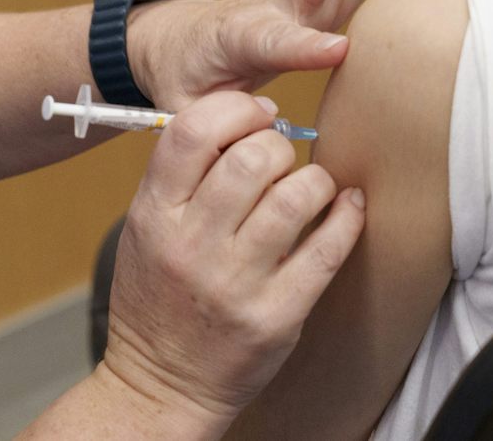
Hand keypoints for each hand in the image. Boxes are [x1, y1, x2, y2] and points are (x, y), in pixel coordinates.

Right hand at [96, 92, 368, 429]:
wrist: (161, 383)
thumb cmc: (157, 298)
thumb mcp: (145, 229)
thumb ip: (182, 177)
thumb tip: (248, 122)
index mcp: (154, 214)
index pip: (192, 132)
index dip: (234, 110)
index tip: (257, 116)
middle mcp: (190, 245)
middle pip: (251, 158)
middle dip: (279, 146)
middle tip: (283, 160)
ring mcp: (234, 283)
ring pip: (295, 198)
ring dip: (315, 181)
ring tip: (313, 189)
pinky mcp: (276, 316)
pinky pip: (326, 251)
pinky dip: (346, 218)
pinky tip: (347, 207)